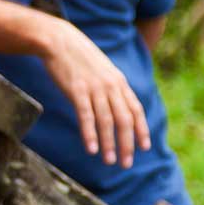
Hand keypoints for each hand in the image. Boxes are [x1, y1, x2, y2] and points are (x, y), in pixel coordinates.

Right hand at [40, 18, 149, 167]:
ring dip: (109, 144)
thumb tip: (115, 103)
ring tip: (109, 161)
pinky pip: (86, 116)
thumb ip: (110, 86)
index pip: (135, 110)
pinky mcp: (76, 91)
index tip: (144, 147)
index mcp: (118, 82)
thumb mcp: (101, 69)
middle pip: (124, 120)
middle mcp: (110, 86)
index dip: (141, 130)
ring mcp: (94, 88)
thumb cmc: (78, 57)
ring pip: (106, 121)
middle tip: (126, 163)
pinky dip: (90, 134)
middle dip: (127, 144)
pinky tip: (91, 148)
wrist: (59, 41)